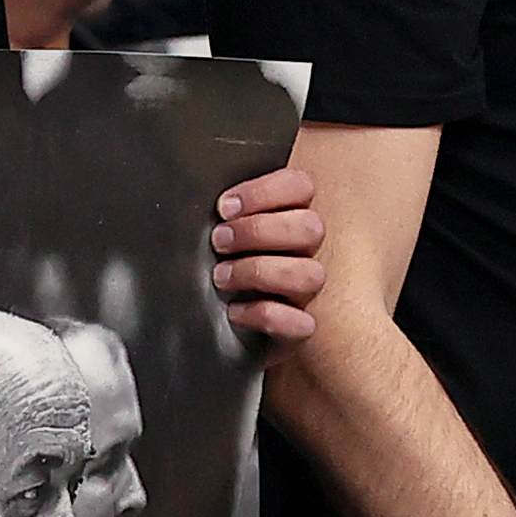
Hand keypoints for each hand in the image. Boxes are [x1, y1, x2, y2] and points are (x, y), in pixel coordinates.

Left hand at [207, 164, 324, 354]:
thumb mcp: (221, 232)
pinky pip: (299, 324)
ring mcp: (309, 292)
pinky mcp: (300, 330)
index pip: (300, 186)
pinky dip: (264, 315)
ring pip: (309, 274)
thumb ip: (227, 212)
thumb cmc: (221, 269)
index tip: (225, 207)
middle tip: (220, 241)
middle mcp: (307, 252)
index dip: (263, 192)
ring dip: (258, 271)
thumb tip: (206, 196)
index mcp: (291, 217)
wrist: (219, 329)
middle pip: (309, 227)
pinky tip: (235, 311)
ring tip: (222, 276)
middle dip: (257, 231)